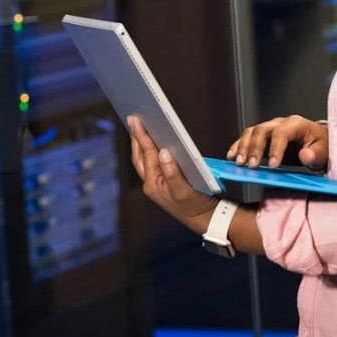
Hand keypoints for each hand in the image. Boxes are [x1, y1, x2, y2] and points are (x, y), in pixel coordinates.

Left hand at [128, 116, 216, 232]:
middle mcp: (151, 183)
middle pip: (139, 156)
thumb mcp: (184, 191)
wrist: (204, 218)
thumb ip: (172, 172)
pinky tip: (152, 142)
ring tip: (138, 127)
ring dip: (140, 143)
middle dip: (135, 137)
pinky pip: (152, 163)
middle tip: (133, 118)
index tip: (137, 121)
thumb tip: (163, 152)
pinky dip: (149, 150)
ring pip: (143, 159)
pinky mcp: (163, 182)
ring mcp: (156, 183)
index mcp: (153, 184)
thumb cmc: (195, 206)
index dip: (141, 136)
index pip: (146, 155)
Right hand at [227, 115, 328, 170]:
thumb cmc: (321, 146)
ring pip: (251, 132)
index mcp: (296, 124)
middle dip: (254, 148)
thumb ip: (315, 154)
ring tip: (238, 163)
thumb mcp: (324, 152)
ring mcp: (269, 129)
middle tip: (251, 166)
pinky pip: (247, 138)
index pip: (282, 133)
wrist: (318, 143)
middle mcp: (279, 124)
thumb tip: (305, 155)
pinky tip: (231, 157)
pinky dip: (238, 146)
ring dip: (243, 147)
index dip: (276, 149)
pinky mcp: (262, 138)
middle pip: (261, 130)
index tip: (273, 166)